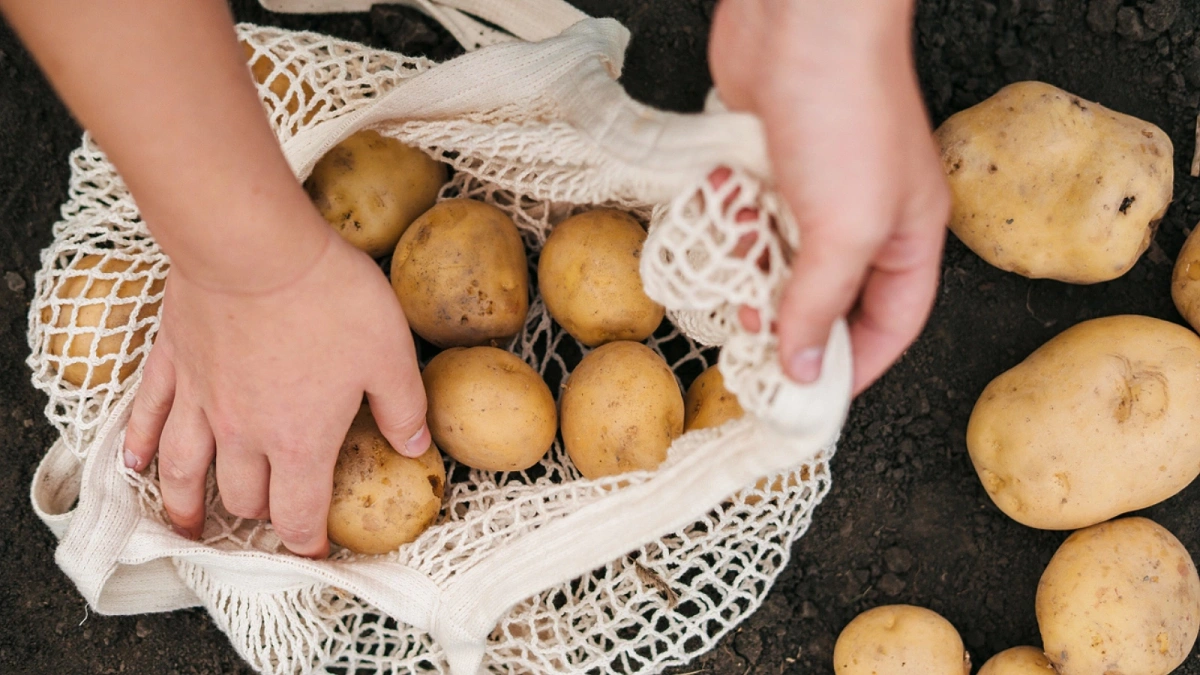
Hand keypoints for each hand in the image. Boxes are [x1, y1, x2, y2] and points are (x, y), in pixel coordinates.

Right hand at [122, 225, 429, 557]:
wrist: (255, 247)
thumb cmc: (329, 299)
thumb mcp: (391, 355)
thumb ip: (403, 409)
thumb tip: (415, 447)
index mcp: (299, 441)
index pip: (298, 513)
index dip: (307, 541)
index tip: (314, 550)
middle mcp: (242, 434)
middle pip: (244, 496)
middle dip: (260, 516)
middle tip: (270, 518)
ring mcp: (200, 401)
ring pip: (183, 471)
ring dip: (186, 505)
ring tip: (188, 527)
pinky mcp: (171, 363)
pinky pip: (146, 416)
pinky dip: (138, 446)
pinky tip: (133, 462)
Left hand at [709, 0, 949, 394]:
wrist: (800, 19)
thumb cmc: (846, 109)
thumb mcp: (846, 228)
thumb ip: (820, 302)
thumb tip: (802, 368)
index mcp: (904, 235)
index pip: (890, 324)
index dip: (854, 366)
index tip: (809, 400)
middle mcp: (860, 217)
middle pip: (826, 297)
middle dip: (788, 324)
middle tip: (749, 352)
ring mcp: (809, 189)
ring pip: (775, 259)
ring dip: (748, 272)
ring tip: (726, 280)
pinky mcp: (762, 163)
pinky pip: (741, 215)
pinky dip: (727, 223)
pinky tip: (718, 214)